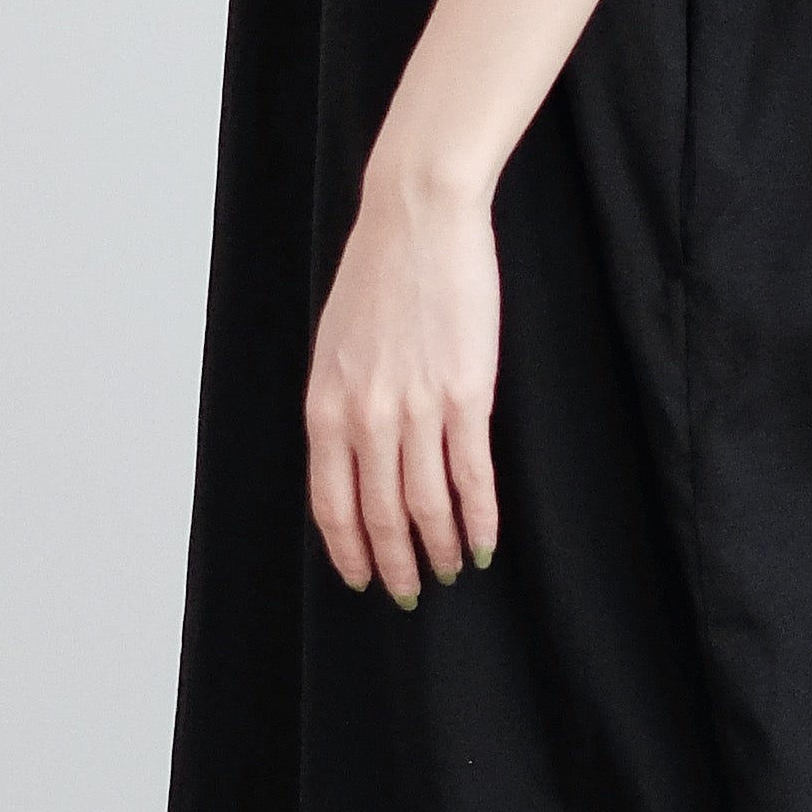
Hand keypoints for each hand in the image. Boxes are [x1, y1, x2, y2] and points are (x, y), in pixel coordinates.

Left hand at [304, 143, 502, 603]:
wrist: (418, 220)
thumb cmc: (376, 275)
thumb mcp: (334, 347)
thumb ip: (340, 406)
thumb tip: (353, 459)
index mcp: (325, 407)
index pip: (332, 504)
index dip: (348, 550)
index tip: (362, 578)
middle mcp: (365, 419)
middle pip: (379, 515)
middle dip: (395, 563)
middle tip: (411, 591)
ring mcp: (416, 410)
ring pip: (427, 506)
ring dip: (441, 549)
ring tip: (454, 570)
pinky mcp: (466, 396)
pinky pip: (472, 476)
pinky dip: (480, 518)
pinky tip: (486, 541)